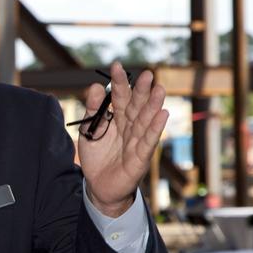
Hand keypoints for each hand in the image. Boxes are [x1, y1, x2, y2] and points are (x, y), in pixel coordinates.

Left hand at [76, 61, 168, 217]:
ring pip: (146, 121)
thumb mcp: (89, 131)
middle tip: (147, 74)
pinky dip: (155, 127)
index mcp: (117, 119)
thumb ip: (93, 110)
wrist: (98, 187)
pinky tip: (163, 114)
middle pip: (136, 106)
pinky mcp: (140, 158)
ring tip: (159, 89)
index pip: (119, 97)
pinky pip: (148, 141)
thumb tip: (96, 86)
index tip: (116, 65)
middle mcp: (130, 127)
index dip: (119, 83)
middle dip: (141, 90)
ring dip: (153, 105)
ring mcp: (137, 141)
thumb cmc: (97, 157)